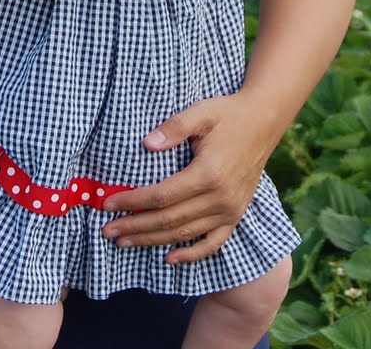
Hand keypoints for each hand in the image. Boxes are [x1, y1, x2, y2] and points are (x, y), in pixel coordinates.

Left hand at [98, 93, 282, 263]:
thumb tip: (147, 144)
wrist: (263, 121)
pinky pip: (213, 243)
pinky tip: (169, 258)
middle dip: (135, 226)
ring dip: (153, 240)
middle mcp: (220, 197)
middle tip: (107, 231)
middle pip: (169, 220)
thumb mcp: (201, 112)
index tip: (108, 203)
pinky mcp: (236, 215)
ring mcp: (230, 210)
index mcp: (209, 173)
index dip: (133, 202)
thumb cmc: (228, 114)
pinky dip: (191, 254)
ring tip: (125, 241)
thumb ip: (174, 127)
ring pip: (185, 234)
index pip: (162, 195)